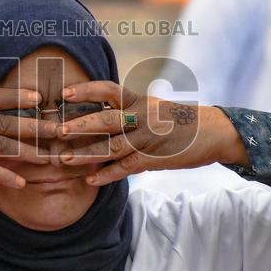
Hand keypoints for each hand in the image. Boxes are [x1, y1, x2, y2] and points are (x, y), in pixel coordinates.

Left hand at [54, 81, 247, 185]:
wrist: (215, 132)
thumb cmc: (180, 119)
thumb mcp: (154, 107)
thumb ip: (129, 110)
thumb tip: (100, 113)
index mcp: (139, 100)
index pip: (108, 90)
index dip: (86, 90)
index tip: (64, 93)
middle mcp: (142, 116)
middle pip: (106, 118)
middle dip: (80, 124)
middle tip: (56, 130)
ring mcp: (149, 138)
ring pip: (112, 146)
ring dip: (86, 153)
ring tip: (64, 158)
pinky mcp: (155, 158)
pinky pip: (126, 167)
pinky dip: (107, 175)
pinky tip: (90, 180)